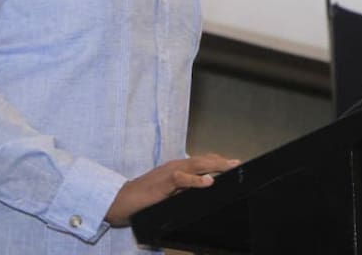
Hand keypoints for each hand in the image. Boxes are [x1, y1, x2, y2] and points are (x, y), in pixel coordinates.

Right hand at [105, 153, 239, 225]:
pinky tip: (209, 181)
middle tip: (238, 163)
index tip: (233, 163)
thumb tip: (203, 188)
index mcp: (177, 168)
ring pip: (196, 165)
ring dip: (214, 165)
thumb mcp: (169, 192)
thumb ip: (184, 189)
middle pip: (203, 160)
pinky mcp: (164, 183)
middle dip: (221, 161)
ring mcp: (169, 173)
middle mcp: (175, 166)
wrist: (123, 200)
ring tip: (230, 166)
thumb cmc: (145, 197)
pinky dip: (196, 180)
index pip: (201, 161)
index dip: (217, 161)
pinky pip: (182, 180)